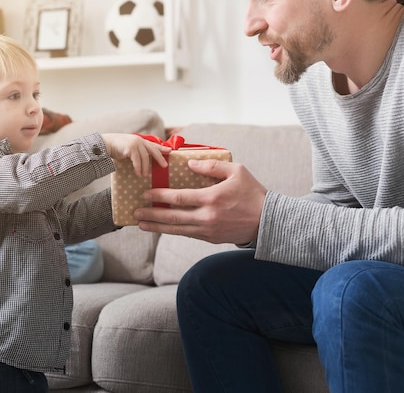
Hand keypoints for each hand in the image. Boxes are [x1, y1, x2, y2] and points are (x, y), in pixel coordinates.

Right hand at [102, 133, 169, 176]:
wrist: (105, 144)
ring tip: (145, 175)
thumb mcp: (128, 148)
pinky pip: (137, 160)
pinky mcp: (131, 148)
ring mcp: (135, 143)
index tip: (170, 151)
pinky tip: (138, 173)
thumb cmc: (115, 148)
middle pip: (153, 150)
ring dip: (145, 167)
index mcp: (139, 140)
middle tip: (165, 166)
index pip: (153, 144)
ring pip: (145, 157)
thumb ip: (136, 152)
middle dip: (159, 158)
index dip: (162, 148)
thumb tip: (143, 162)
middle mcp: (139, 140)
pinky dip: (138, 167)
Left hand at [134, 159, 266, 244]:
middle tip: (135, 213)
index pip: (178, 198)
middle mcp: (206, 217)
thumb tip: (190, 164)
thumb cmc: (253, 193)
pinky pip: (186, 234)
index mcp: (211, 199)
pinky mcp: (210, 238)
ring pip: (176, 230)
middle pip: (172, 217)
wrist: (268, 222)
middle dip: (151, 215)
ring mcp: (208, 230)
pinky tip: (162, 228)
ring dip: (157, 227)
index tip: (145, 194)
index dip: (159, 196)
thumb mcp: (237, 172)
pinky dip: (172, 231)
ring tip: (141, 224)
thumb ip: (212, 166)